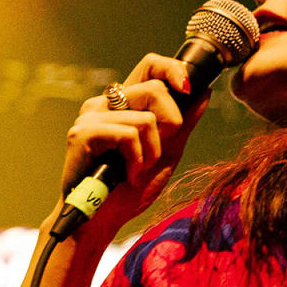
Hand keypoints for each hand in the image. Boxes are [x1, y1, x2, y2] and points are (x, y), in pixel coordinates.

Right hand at [59, 54, 209, 233]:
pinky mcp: (82, 133)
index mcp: (124, 103)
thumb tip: (204, 90)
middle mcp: (104, 103)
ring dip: (153, 152)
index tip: (189, 88)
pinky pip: (129, 135)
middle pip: (156, 88)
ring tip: (137, 170)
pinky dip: (137, 160)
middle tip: (156, 154)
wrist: (101, 222)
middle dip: (170, 125)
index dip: (173, 68)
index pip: (150, 64)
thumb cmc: (129, 189)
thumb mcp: (167, 152)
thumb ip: (184, 122)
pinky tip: (128, 175)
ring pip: (147, 117)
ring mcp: (91, 115)